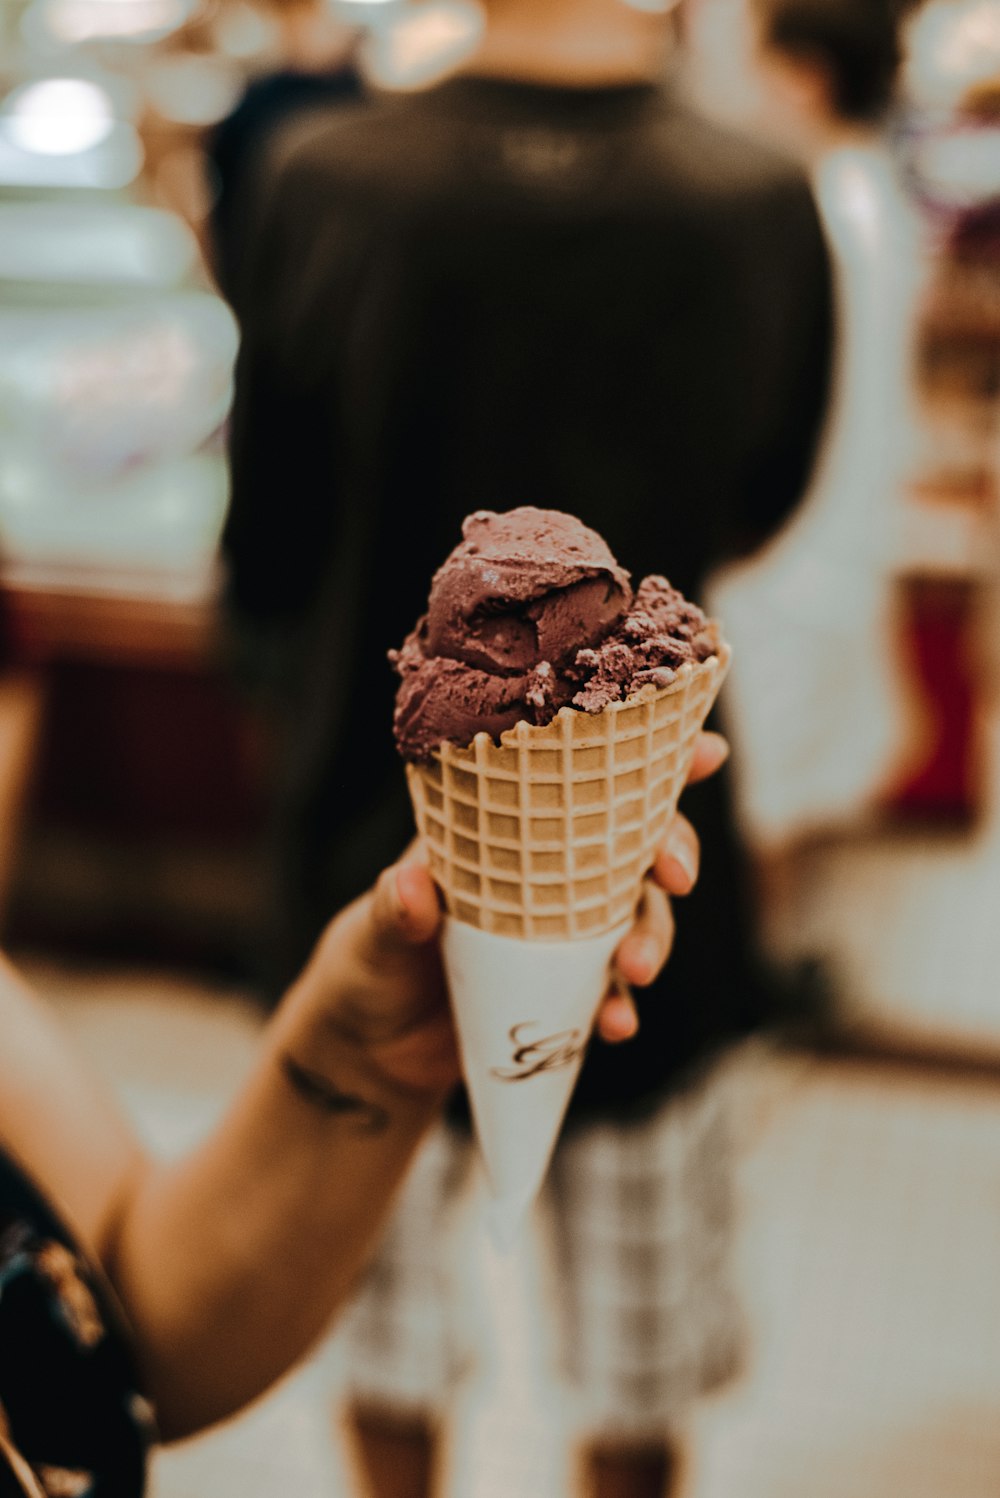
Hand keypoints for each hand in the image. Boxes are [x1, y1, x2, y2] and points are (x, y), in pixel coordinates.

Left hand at [299, 731, 728, 1092]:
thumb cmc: (367, 962)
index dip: (651, 764)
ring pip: (639, 919)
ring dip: (653, 939)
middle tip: (675, 878)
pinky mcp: (567, 992)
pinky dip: (623, 1007)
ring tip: (636, 972)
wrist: (369, 1048)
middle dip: (673, 853)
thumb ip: (395, 908)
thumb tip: (416, 886)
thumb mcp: (374, 932)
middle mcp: (549, 876)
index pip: (583, 783)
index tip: (705, 751)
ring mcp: (564, 935)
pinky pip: (614, 993)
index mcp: (508, 833)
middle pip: (636, 848)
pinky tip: (617, 1025)